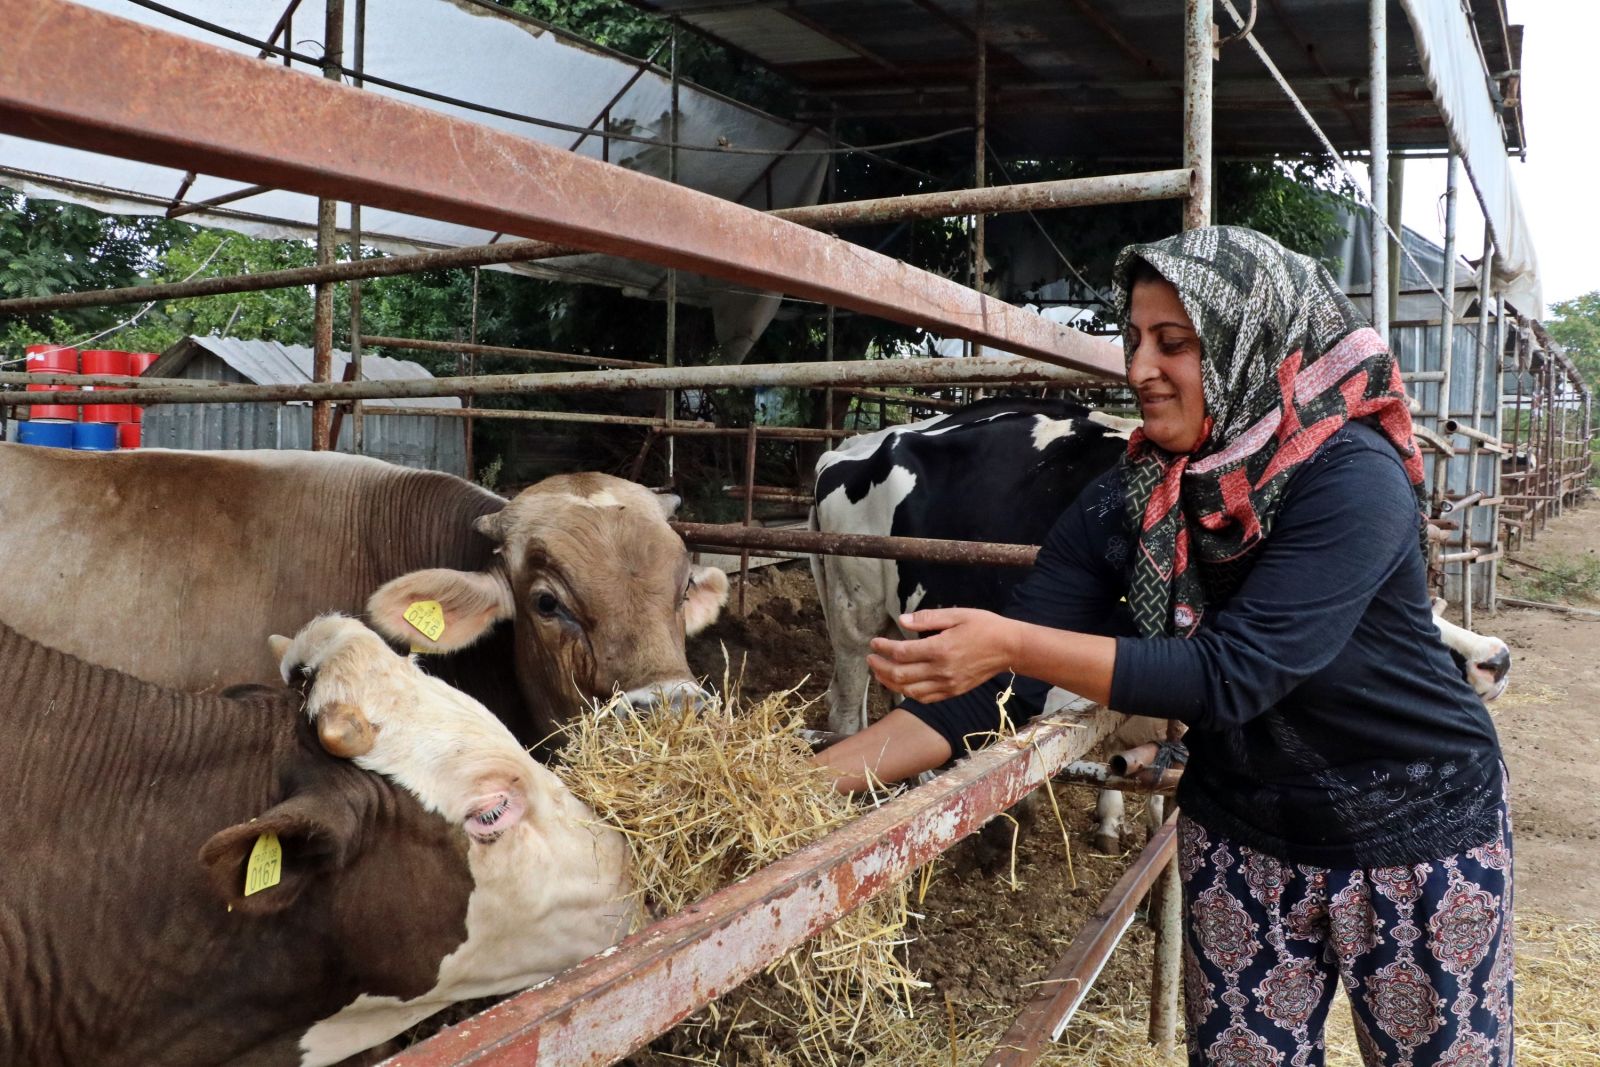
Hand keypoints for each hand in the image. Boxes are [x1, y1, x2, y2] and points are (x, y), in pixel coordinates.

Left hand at [867, 608, 1018, 703]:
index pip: (901, 652)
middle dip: (880, 667)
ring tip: (879, 673)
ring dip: (890, 683)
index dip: (883, 648)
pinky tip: (901, 685)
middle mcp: (941, 670)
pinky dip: (908, 693)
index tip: (874, 642)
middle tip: (871, 658)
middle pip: (901, 674)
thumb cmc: (984, 626)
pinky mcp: (953, 692)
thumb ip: (927, 618)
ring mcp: (947, 684)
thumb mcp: (956, 614)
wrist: (1009, 648)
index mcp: (940, 649)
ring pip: (909, 690)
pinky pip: (925, 698)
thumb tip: (902, 621)